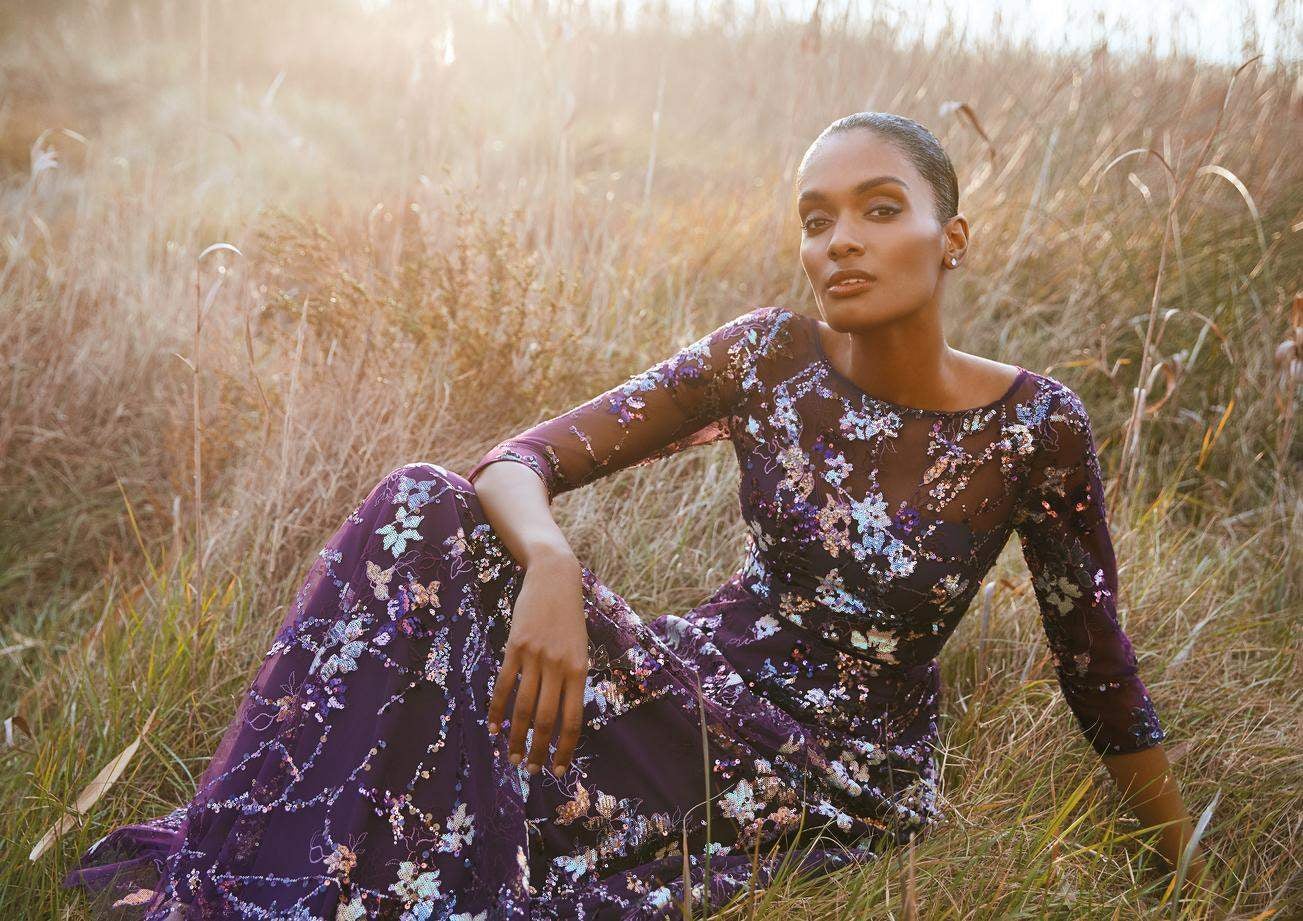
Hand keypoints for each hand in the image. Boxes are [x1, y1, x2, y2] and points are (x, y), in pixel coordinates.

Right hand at [487, 549, 587, 777]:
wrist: (555, 578)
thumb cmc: (570, 617)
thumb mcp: (581, 648)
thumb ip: (572, 679)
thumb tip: (563, 715)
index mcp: (580, 670)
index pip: (573, 719)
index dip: (565, 748)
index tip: (558, 770)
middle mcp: (558, 666)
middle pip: (546, 719)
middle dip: (538, 750)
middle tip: (531, 771)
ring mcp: (535, 657)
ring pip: (524, 707)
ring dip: (516, 736)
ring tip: (512, 757)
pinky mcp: (515, 647)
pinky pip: (504, 685)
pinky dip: (497, 709)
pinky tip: (493, 727)